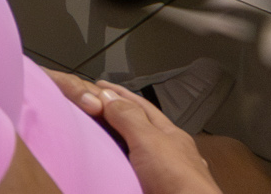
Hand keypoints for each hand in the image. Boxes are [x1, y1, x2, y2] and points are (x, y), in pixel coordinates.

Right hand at [68, 80, 221, 193]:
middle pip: (136, 128)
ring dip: (114, 146)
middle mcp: (167, 153)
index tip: (100, 87)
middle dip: (115, 119)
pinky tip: (109, 172)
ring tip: (94, 140)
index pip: (141, 106)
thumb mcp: (150, 141)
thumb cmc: (181, 182)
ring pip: (133, 153)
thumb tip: (109, 96)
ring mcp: (160, 174)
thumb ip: (129, 117)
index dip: (119, 94)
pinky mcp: (151, 189)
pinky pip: (129, 174)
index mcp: (170, 135)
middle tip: (90, 110)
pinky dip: (117, 170)